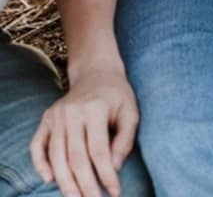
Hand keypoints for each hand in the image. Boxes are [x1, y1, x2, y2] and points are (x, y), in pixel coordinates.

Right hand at [29, 64, 139, 196]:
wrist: (96, 73)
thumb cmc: (118, 96)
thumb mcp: (131, 112)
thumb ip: (125, 140)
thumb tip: (114, 168)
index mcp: (95, 110)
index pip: (99, 151)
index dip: (105, 175)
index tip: (114, 192)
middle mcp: (72, 113)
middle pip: (75, 157)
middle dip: (84, 184)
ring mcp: (55, 116)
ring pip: (56, 155)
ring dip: (64, 181)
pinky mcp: (45, 119)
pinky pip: (37, 145)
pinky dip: (40, 164)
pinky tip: (49, 180)